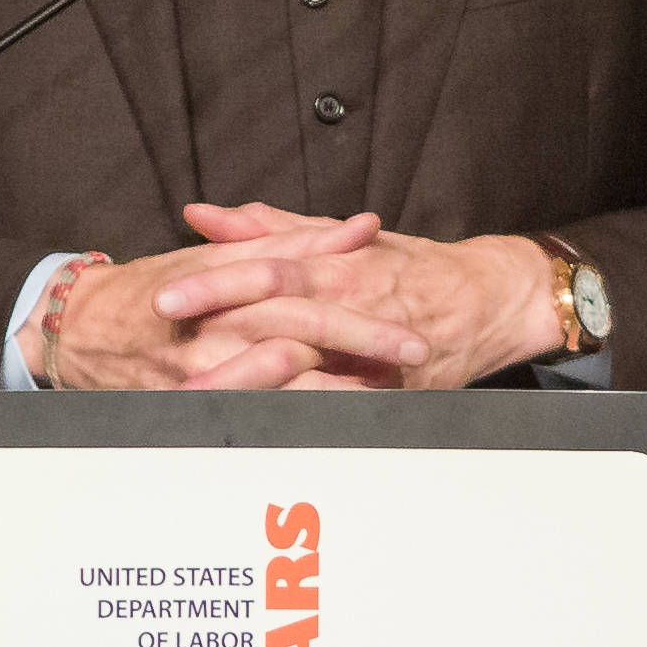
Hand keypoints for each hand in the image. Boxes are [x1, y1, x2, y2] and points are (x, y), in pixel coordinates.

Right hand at [24, 209, 432, 390]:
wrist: (83, 326)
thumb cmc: (160, 285)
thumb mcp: (225, 255)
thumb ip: (294, 240)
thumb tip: (362, 226)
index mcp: (232, 276)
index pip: (305, 280)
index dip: (357, 293)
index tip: (408, 307)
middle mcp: (220, 319)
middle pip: (304, 326)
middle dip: (365, 341)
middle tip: (417, 349)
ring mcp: (205, 364)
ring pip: (283, 375)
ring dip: (340, 383)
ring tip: (388, 389)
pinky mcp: (191, 401)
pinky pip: (252, 412)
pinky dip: (294, 412)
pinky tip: (329, 417)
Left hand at [163, 201, 562, 388]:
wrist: (484, 299)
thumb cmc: (405, 264)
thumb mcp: (338, 237)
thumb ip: (270, 229)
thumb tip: (206, 216)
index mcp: (332, 264)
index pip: (263, 268)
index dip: (213, 282)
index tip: (163, 293)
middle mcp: (346, 302)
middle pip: (273, 314)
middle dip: (216, 330)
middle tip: (162, 343)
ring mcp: (364, 349)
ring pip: (299, 364)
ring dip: (244, 380)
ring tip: (195, 398)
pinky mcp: (383, 387)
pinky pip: (335, 404)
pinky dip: (297, 416)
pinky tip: (260, 429)